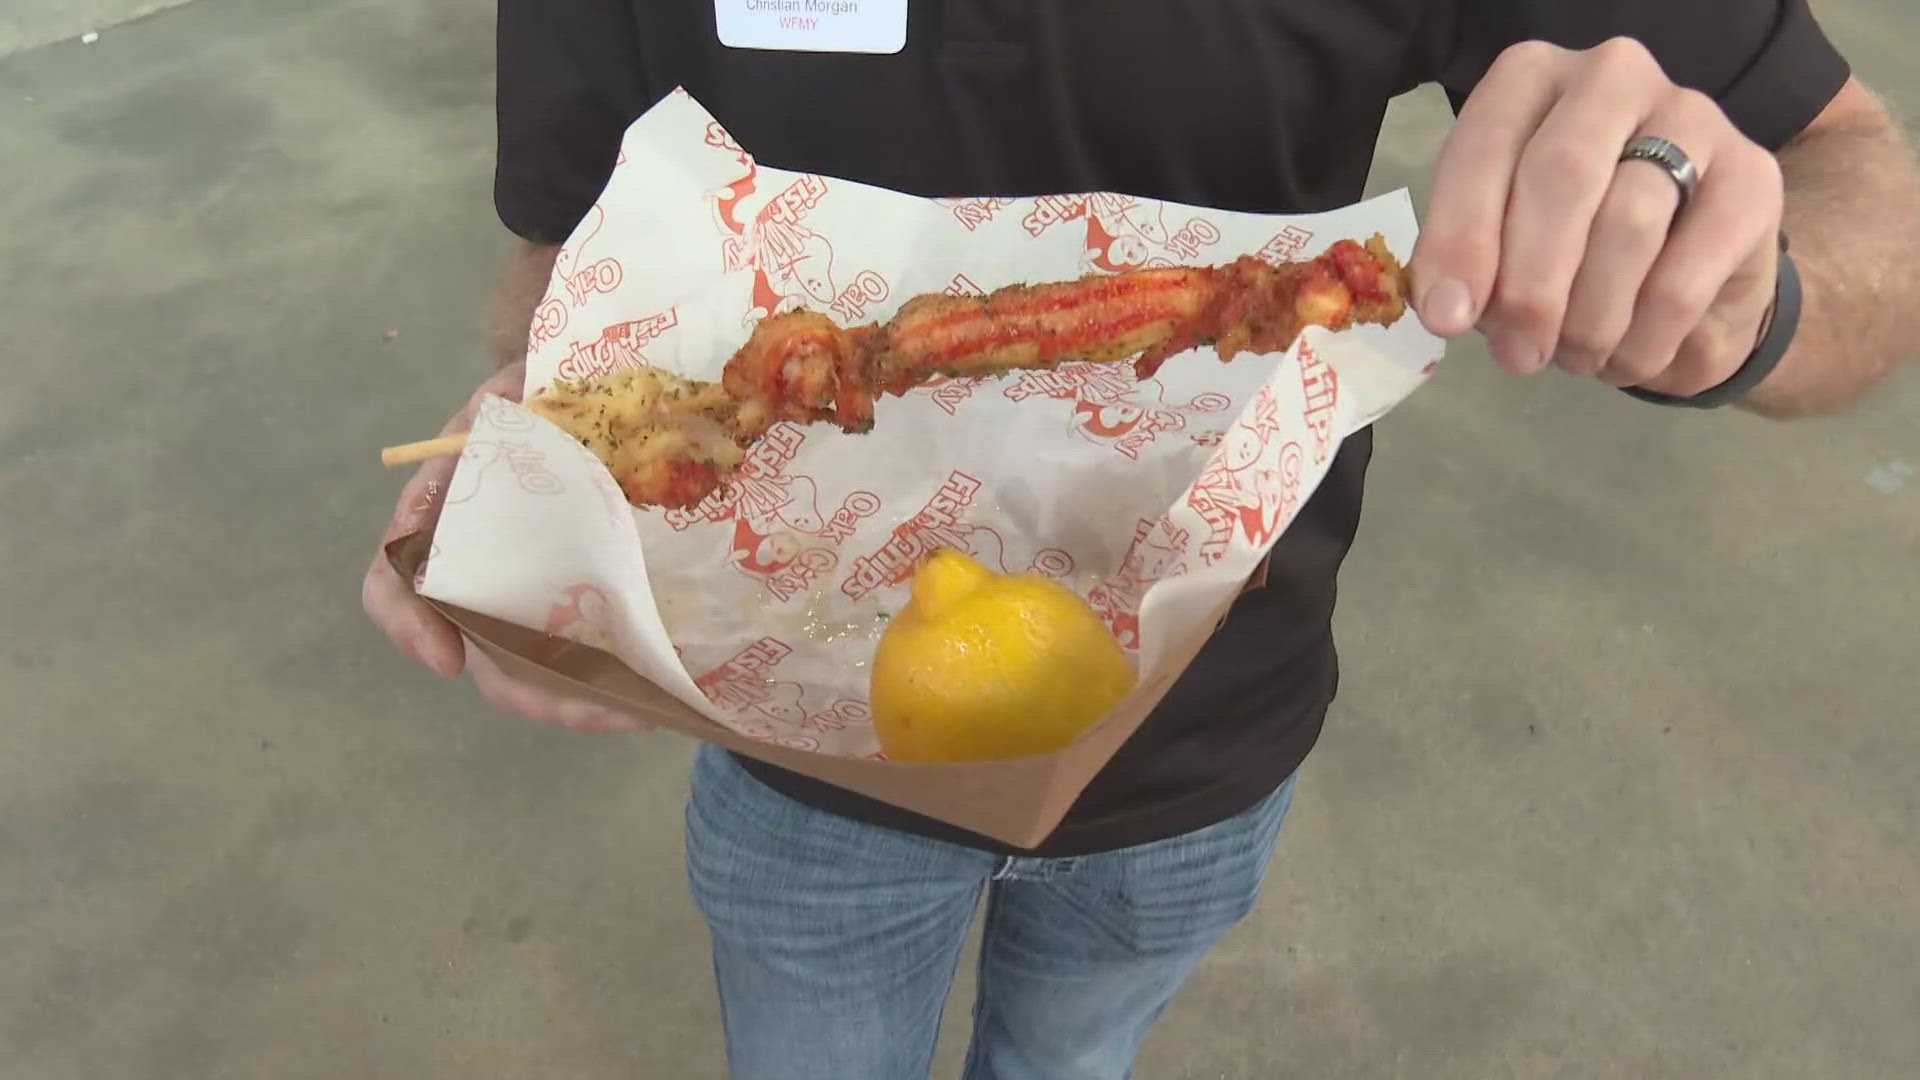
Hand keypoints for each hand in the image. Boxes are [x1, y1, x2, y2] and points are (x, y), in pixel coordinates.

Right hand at [361, 361, 652, 733]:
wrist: (583, 397)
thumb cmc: (537, 391)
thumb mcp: (517, 385)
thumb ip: (501, 403)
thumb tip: (491, 416)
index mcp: (440, 516)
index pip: (394, 579)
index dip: (409, 624)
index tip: (447, 660)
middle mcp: (472, 568)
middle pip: (477, 651)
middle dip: (531, 691)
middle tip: (592, 708)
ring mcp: (521, 593)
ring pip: (530, 671)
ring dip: (576, 701)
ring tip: (635, 711)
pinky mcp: (571, 605)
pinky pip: (578, 658)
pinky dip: (606, 682)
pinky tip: (651, 695)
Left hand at [1411, 37, 1784, 396]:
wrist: (1690, 275)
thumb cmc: (1569, 248)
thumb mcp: (1501, 249)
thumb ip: (1468, 264)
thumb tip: (1448, 308)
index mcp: (1532, 80)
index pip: (1485, 145)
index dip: (1460, 237)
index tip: (1447, 318)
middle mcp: (1613, 78)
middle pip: (1562, 174)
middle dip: (1530, 284)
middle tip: (1517, 355)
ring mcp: (1693, 118)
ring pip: (1627, 225)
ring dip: (1588, 319)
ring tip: (1572, 357)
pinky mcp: (1753, 178)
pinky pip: (1684, 277)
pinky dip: (1643, 338)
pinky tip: (1627, 359)